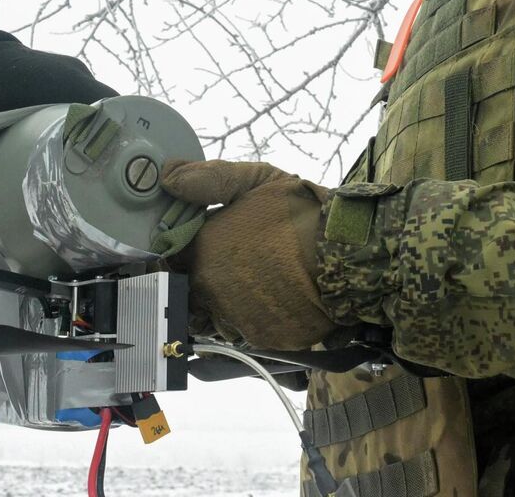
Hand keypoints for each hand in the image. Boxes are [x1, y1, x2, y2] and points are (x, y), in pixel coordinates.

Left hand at [0, 28, 117, 190]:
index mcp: (63, 81)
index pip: (111, 109)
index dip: (118, 137)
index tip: (113, 168)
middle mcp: (76, 76)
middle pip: (113, 113)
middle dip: (112, 144)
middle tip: (103, 180)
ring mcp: (74, 76)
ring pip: (103, 109)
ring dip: (101, 135)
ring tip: (93, 172)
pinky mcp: (67, 81)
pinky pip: (89, 104)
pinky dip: (90, 126)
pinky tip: (79, 154)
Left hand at [160, 159, 336, 350]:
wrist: (346, 253)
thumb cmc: (300, 213)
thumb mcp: (255, 181)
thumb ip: (209, 179)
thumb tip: (167, 177)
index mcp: (202, 250)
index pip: (172, 261)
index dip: (183, 255)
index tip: (198, 250)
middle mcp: (210, 288)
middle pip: (192, 292)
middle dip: (205, 282)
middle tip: (237, 266)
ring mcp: (235, 317)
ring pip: (217, 317)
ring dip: (229, 306)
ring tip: (259, 284)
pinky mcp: (263, 338)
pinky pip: (248, 333)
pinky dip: (258, 320)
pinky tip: (277, 300)